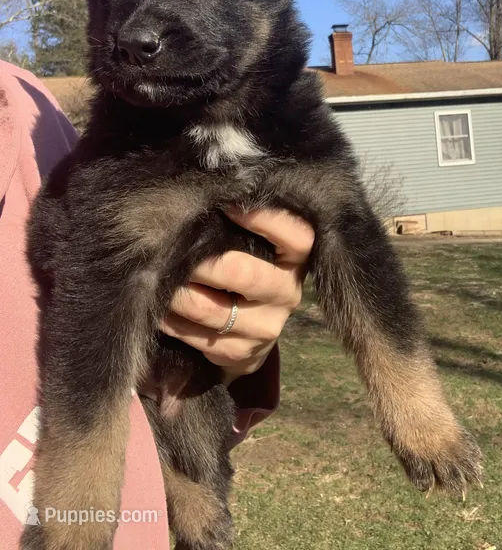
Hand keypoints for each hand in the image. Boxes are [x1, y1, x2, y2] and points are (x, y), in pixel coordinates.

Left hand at [162, 209, 313, 383]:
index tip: (227, 204)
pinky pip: (198, 336)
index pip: (296, 237)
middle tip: (176, 249)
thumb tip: (208, 197)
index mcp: (296, 260)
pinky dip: (172, 321)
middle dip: (203, 263)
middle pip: (245, 275)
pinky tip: (160, 307)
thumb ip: (243, 227)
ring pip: (213, 310)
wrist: (252, 327)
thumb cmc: (249, 267)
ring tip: (155, 277)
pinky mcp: (242, 353)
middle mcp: (288, 294)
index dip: (265, 219)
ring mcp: (267, 328)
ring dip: (178, 294)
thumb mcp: (258, 246)